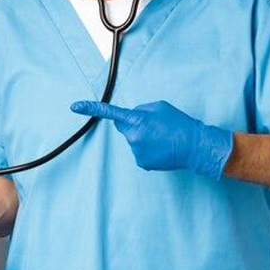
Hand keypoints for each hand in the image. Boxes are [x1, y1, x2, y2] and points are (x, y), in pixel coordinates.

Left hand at [69, 100, 234, 179]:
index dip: (90, 108)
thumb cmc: (178, 123)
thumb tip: (131, 117)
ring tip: (162, 138)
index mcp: (136, 119)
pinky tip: (161, 148)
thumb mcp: (158, 107)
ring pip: (133, 141)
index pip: (109, 112)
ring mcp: (136, 152)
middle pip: (125, 128)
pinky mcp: (142, 163)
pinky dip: (148, 150)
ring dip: (143, 138)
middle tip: (154, 127)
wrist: (194, 145)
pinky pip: (139, 152)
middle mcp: (132, 137)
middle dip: (134, 125)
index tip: (74, 107)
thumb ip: (140, 110)